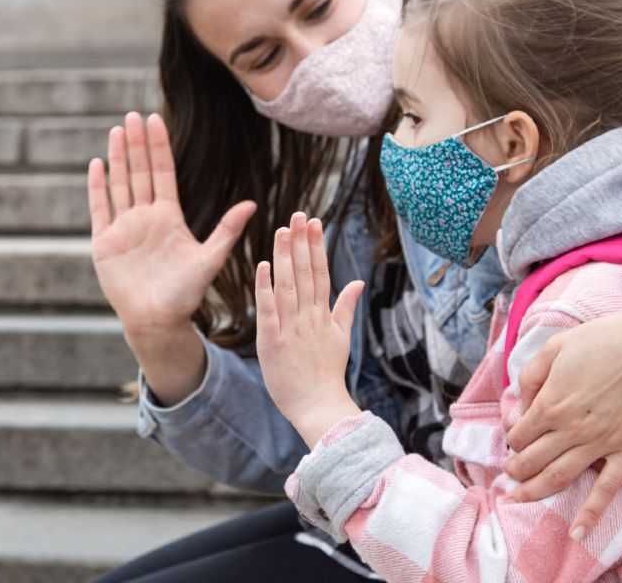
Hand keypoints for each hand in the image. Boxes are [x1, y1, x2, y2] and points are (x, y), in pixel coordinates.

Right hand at [87, 112, 256, 400]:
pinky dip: (97, 187)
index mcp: (169, 217)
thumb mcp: (210, 259)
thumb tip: (252, 204)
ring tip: (117, 130)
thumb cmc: (185, 294)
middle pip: (139, 172)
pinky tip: (97, 164)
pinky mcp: (105, 243)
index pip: (163, 173)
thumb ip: (227, 230)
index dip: (159, 146)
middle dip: (137, 143)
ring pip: (119, 184)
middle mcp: (145, 217)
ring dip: (118, 157)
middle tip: (133, 114)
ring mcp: (123, 228)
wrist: (157, 321)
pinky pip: (99, 208)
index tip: (155, 119)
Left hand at [255, 212, 362, 447]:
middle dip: (301, 242)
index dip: (316, 245)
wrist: (319, 407)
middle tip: (298, 214)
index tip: (313, 222)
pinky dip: (265, 288)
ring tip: (282, 230)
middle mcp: (309, 317)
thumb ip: (346, 307)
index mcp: (323, 315)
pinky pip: (268, 311)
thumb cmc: (327, 373)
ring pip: (287, 286)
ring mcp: (291, 329)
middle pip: (304, 273)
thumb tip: (358, 281)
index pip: (320, 272)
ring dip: (284, 256)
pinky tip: (263, 265)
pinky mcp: (272, 343)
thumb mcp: (341, 338)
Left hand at [502, 260, 621, 539]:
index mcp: (551, 402)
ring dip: (534, 492)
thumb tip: (521, 402)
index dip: (512, 439)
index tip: (514, 439)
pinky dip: (590, 513)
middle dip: (516, 470)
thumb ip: (531, 374)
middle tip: (509, 475)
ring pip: (559, 478)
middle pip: (533, 461)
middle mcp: (571, 428)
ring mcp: (600, 443)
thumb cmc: (606, 339)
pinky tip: (577, 531)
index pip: (519, 434)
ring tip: (517, 499)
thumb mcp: (556, 345)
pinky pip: (606, 489)